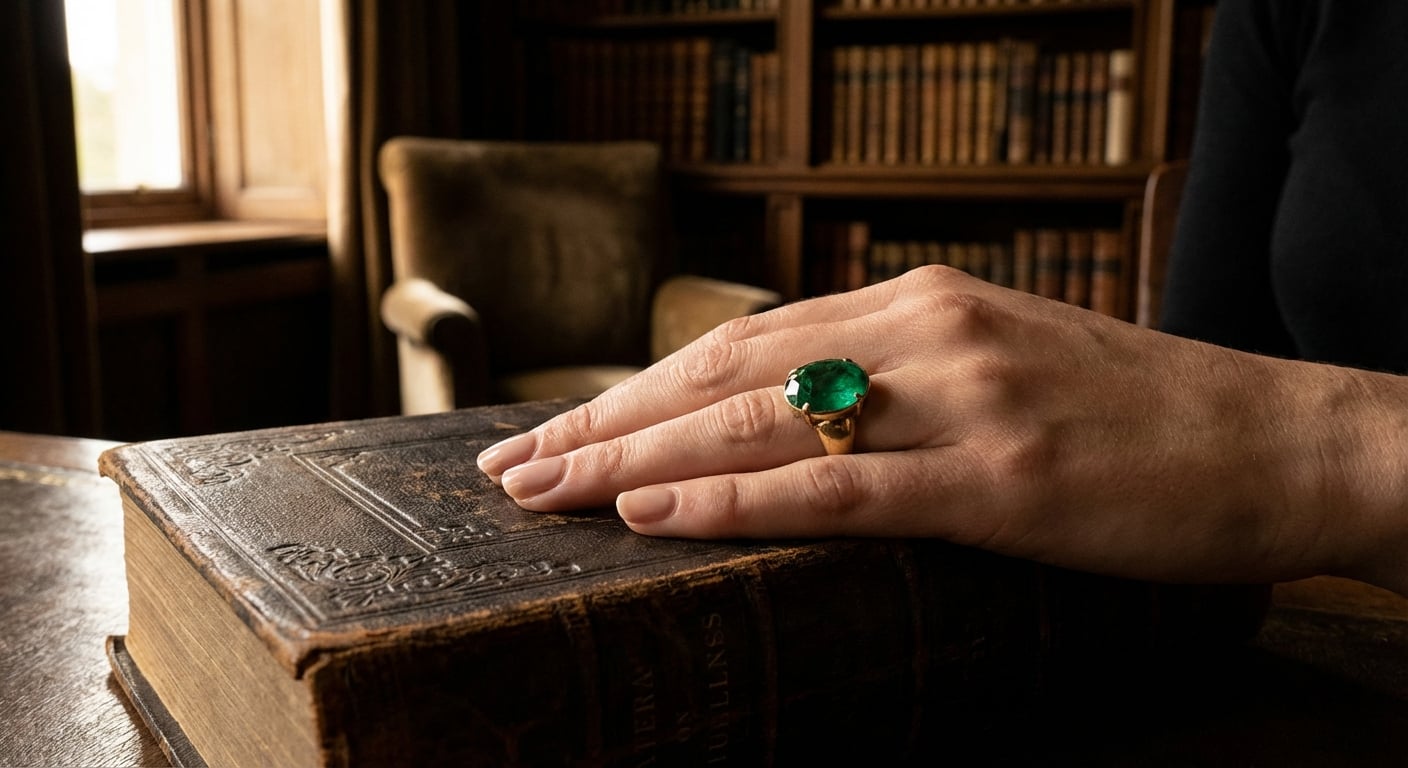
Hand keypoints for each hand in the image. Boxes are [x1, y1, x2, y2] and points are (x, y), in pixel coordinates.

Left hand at [478, 267, 1407, 590]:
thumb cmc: (1137, 415)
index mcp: (917, 304)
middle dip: (603, 424)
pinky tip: (653, 515)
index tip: (559, 428)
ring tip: (541, 494)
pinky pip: (840, 490)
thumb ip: (896, 376)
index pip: (741, 341)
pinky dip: (735, 503)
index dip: (638, 387)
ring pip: (759, 426)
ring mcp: (959, 400)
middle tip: (510, 468)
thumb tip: (789, 415)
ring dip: (634, 461)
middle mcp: (922, 332)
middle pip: (722, 375)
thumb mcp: (1000, 365)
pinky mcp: (999, 477)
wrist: (1280, 437)